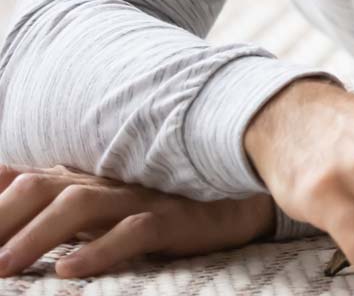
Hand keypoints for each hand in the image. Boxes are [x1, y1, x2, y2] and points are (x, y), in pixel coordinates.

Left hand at [0, 163, 271, 279]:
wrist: (234, 203)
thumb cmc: (153, 208)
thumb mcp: (94, 206)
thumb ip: (46, 202)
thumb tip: (1, 184)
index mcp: (79, 178)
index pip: (21, 181)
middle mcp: (103, 182)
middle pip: (40, 188)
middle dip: (0, 219)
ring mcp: (137, 198)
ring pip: (78, 206)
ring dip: (35, 236)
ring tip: (4, 267)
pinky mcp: (171, 218)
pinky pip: (133, 230)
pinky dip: (99, 249)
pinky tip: (69, 270)